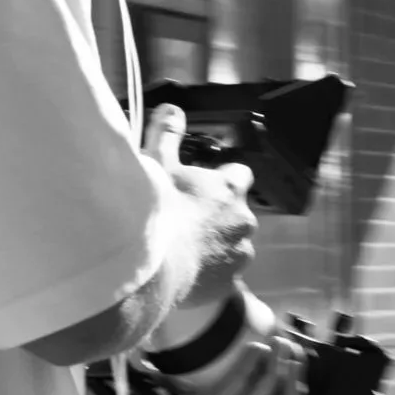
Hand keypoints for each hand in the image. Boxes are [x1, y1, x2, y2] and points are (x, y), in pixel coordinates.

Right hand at [143, 106, 255, 312]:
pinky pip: (225, 279)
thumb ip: (167, 133)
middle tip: (185, 220)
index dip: (223, 180)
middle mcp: (243, 220)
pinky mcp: (230, 285)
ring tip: (183, 250)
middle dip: (217, 217)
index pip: (240, 175)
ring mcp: (240, 254)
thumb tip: (172, 109)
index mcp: (229, 188)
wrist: (151, 264)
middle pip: (236, 214)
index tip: (205, 186)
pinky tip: (185, 273)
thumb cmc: (156, 210)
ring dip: (214, 247)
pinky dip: (210, 276)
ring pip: (232, 247)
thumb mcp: (157, 162)